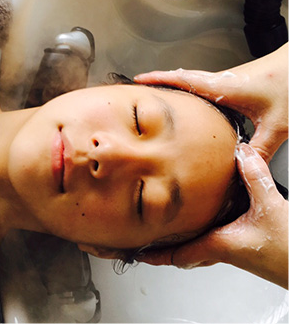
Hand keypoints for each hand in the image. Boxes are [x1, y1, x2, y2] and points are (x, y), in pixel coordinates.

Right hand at [134, 44, 287, 161]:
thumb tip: (244, 167)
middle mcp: (223, 80)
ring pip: (195, 82)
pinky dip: (194, 91)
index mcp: (224, 87)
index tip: (138, 80)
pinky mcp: (239, 81)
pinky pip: (208, 86)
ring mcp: (231, 79)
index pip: (182, 81)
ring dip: (176, 86)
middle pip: (182, 80)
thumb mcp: (277, 125)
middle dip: (160, 84)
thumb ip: (260, 150)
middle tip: (142, 91)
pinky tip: (197, 104)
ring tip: (161, 99)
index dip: (157, 80)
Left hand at [137, 144, 287, 288]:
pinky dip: (202, 234)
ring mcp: (234, 252)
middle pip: (183, 254)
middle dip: (162, 250)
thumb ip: (255, 177)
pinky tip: (206, 223)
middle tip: (144, 242)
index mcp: (220, 244)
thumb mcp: (271, 207)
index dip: (153, 254)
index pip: (177, 254)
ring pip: (198, 249)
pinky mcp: (245, 248)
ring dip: (181, 242)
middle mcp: (223, 251)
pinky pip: (215, 242)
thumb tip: (242, 153)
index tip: (136, 252)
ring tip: (166, 231)